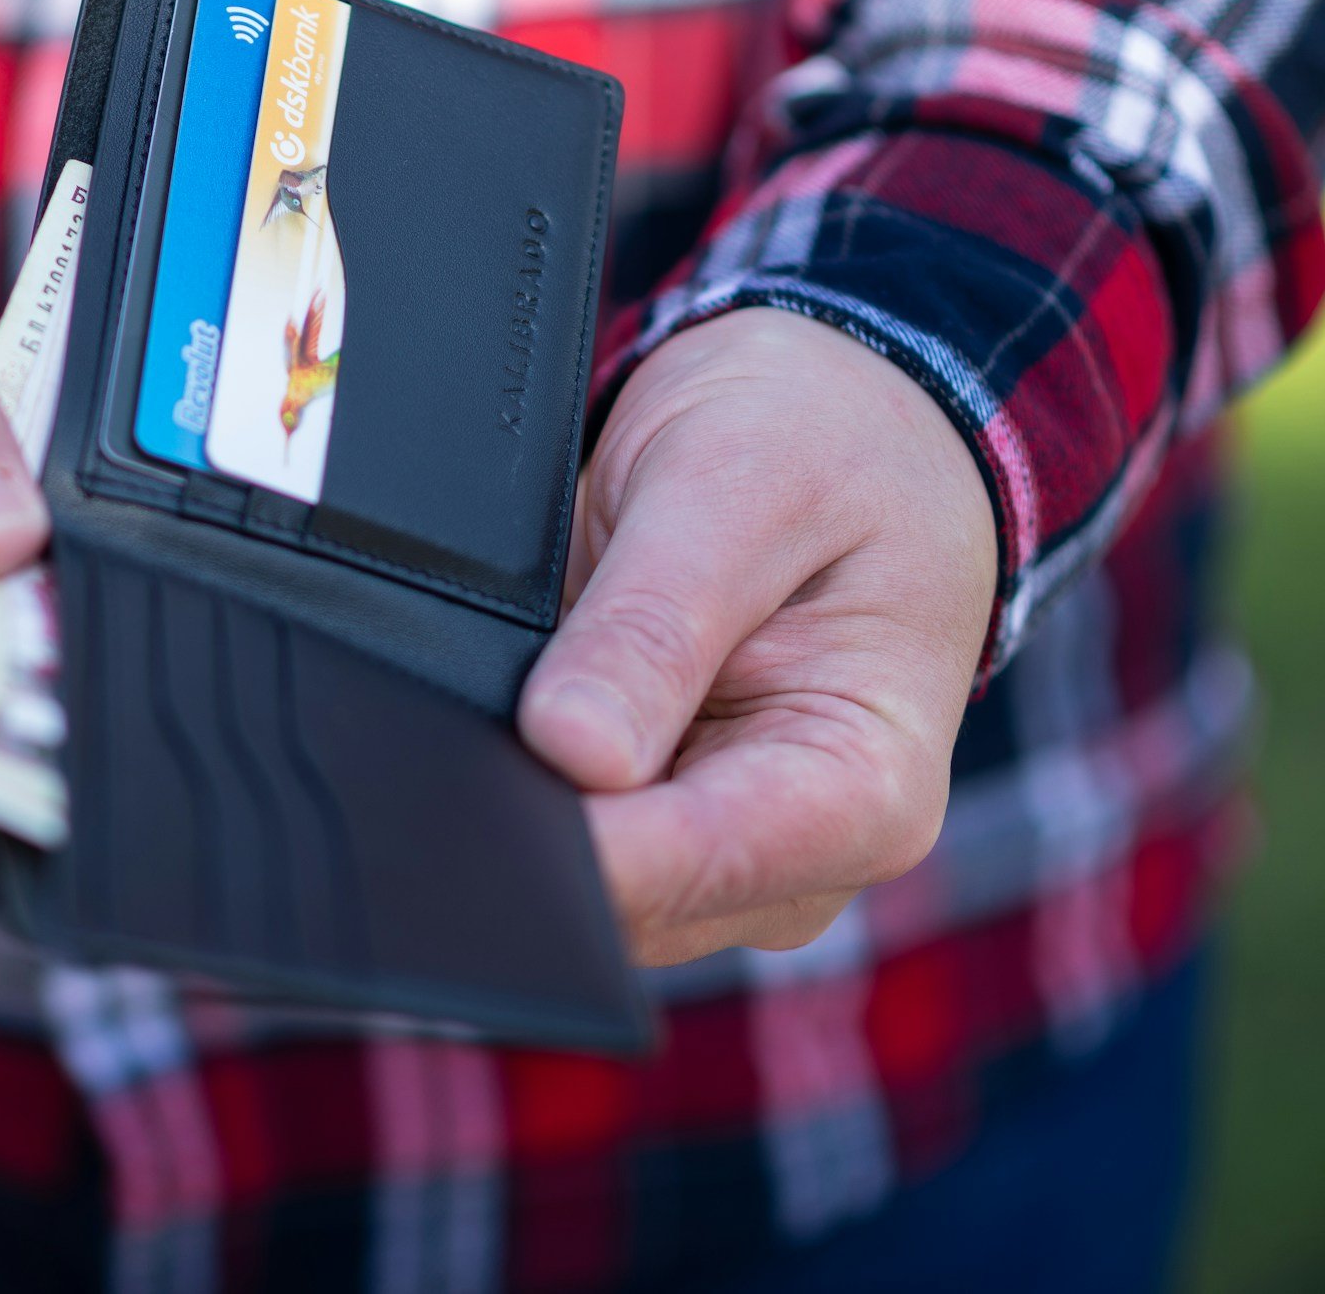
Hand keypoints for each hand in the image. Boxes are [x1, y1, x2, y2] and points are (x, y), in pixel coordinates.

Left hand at [519, 309, 996, 965]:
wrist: (849, 426)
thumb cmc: (827, 445)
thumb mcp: (741, 488)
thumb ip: (656, 623)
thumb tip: (571, 751)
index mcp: (864, 787)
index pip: (688, 865)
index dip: (566, 843)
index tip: (471, 788)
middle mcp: (802, 855)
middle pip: (625, 898)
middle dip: (528, 818)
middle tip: (460, 711)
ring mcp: (726, 859)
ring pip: (580, 887)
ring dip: (516, 800)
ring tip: (500, 677)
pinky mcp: (660, 833)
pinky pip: (567, 843)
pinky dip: (519, 782)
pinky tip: (505, 709)